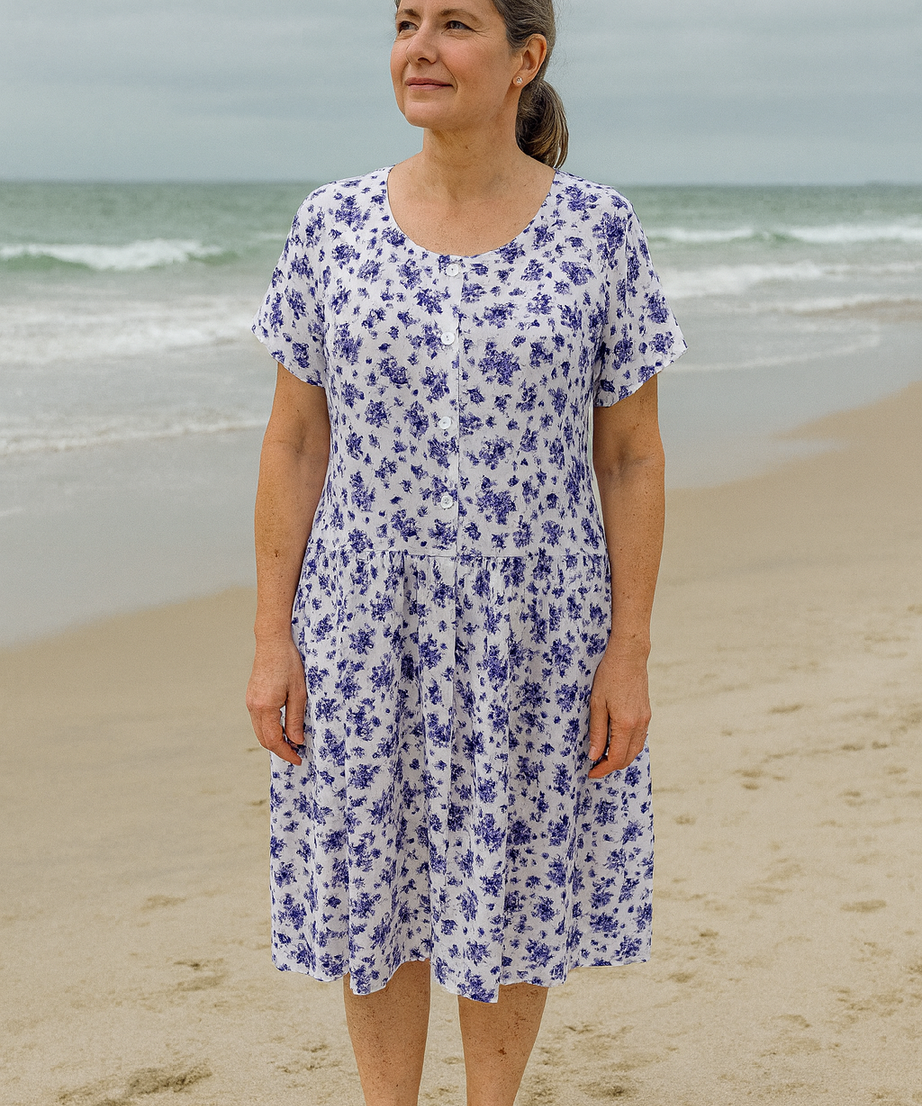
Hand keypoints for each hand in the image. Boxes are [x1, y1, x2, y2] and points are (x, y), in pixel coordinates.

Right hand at [246, 636, 307, 766]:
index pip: (274, 740)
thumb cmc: (288, 663)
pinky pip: (258, 720)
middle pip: (264, 739)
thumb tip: (297, 741)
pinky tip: (283, 727)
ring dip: (274, 740)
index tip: (298, 759)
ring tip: (292, 742)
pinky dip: (269, 729)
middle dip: (280, 750)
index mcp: (265, 707)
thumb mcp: (298, 692)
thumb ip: (296, 719)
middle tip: (297, 754)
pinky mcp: (251, 697)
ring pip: (260, 731)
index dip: (286, 753)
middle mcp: (253, 707)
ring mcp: (250, 702)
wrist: (272, 643)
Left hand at [587, 647, 651, 778]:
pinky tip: (616, 743)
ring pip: (635, 750)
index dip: (603, 769)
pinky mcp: (646, 713)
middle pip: (628, 758)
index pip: (616, 758)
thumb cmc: (609, 676)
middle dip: (611, 766)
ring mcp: (645, 719)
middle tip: (594, 766)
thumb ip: (598, 732)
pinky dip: (628, 747)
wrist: (629, 656)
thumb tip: (595, 755)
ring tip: (603, 756)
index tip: (591, 772)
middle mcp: (639, 725)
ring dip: (621, 757)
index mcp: (625, 724)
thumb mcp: (597, 704)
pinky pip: (639, 738)